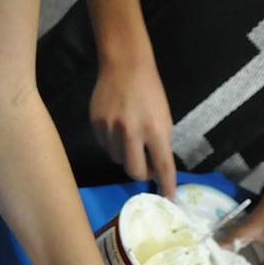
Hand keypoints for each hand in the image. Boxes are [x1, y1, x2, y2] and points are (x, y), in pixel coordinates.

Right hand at [90, 59, 176, 197]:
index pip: (163, 165)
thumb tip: (156, 168)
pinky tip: (117, 127)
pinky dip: (113, 143)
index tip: (167, 198)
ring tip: (130, 136)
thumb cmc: (150, 92)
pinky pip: (105, 146)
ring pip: (118, 159)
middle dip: (142, 174)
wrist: (124, 66)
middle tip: (147, 168)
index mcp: (155, 129)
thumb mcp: (164, 117)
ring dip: (126, 155)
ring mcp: (111, 129)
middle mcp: (131, 132)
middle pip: (135, 171)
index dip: (166, 185)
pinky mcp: (96, 125)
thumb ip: (160, 143)